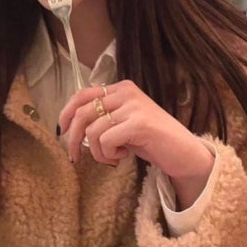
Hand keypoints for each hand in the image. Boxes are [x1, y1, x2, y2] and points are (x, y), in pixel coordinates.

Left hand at [58, 81, 213, 209]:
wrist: (185, 153)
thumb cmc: (152, 141)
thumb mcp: (123, 123)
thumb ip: (102, 118)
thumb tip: (70, 128)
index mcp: (120, 89)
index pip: (82, 94)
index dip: (66, 113)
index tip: (62, 132)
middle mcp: (126, 92)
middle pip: (82, 112)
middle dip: (73, 138)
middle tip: (75, 157)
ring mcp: (133, 106)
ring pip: (93, 130)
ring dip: (97, 152)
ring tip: (112, 157)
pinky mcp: (139, 123)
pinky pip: (106, 140)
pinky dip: (109, 154)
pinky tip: (123, 156)